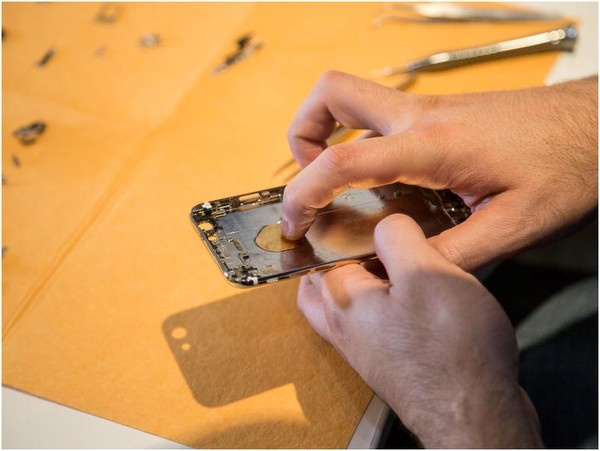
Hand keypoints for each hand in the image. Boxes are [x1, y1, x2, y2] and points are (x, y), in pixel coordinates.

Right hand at [282, 71, 597, 270]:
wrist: (596, 125)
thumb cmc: (566, 165)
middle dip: (301, 133)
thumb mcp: (514, 226)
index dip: (303, 192)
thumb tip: (403, 272)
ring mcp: (427, 110)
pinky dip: (357, 140)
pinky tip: (378, 180)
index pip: (343, 159)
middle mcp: (420, 116)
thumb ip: (452, 255)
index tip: (292, 222)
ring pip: (350, 98)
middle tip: (308, 181)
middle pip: (331, 94)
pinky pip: (377, 117)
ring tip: (332, 181)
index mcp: (432, 145)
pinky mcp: (437, 115)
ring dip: (324, 131)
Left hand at [298, 214, 541, 447]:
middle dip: (338, 259)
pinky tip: (413, 298)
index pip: (322, 253)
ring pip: (347, 306)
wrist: (477, 416)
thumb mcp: (425, 271)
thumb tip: (385, 225)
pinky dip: (382, 306)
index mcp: (341, 300)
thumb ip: (396, 238)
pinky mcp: (390, 363)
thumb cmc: (450, 346)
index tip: (363, 213)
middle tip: (363, 239)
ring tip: (390, 263)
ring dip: (360, 283)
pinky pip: (373, 326)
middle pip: (323, 285)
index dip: (342, 228)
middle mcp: (344, 329)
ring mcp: (365, 350)